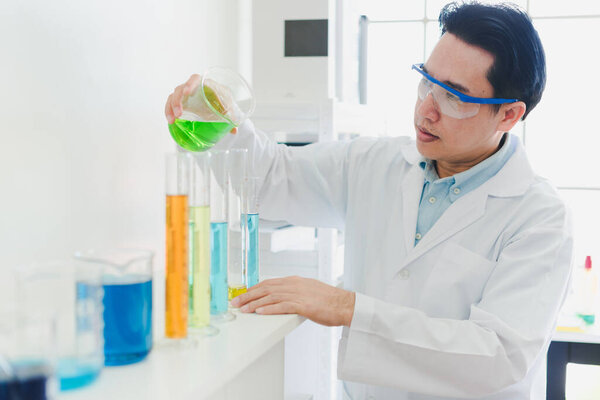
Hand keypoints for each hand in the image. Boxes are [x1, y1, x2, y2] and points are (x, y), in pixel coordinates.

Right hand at [164, 74, 237, 132]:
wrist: (221, 103)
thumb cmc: (225, 102)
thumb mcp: (229, 108)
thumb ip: (231, 117)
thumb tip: (234, 130)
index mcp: (206, 84)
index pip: (195, 79)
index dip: (190, 84)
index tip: (186, 93)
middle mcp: (194, 87)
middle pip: (181, 88)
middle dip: (177, 100)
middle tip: (179, 113)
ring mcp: (187, 94)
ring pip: (174, 96)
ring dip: (171, 107)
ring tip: (172, 120)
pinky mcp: (182, 102)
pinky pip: (171, 103)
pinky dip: (168, 111)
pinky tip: (170, 121)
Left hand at [230, 276, 355, 326]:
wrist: (344, 304)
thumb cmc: (328, 300)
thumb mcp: (308, 290)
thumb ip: (294, 291)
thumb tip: (281, 297)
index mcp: (294, 280)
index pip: (268, 282)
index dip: (253, 289)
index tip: (243, 294)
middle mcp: (294, 284)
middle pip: (265, 288)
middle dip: (248, 295)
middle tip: (235, 302)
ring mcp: (298, 294)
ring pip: (271, 297)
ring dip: (254, 303)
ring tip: (243, 309)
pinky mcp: (303, 305)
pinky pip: (282, 306)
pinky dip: (270, 309)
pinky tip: (260, 312)